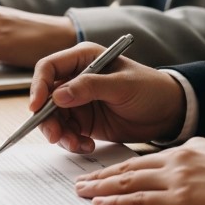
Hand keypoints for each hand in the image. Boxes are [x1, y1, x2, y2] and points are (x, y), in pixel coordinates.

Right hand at [31, 42, 185, 153]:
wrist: (168, 112)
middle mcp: (76, 79)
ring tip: (78, 144)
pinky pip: (67, 133)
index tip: (37, 107)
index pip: (49, 68)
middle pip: (45, 97)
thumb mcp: (123, 85)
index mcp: (83, 59)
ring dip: (60, 134)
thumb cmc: (150, 89)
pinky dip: (72, 142)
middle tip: (55, 136)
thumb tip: (58, 95)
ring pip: (53, 118)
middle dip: (47, 118)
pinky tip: (88, 145)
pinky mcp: (84, 121)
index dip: (39, 86)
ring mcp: (78, 101)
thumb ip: (90, 87)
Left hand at [75, 137, 204, 204]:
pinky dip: (115, 203)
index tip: (106, 170)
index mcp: (188, 149)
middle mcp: (177, 160)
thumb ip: (199, 157)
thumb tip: (188, 164)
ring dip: (101, 187)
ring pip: (127, 183)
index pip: (146, 159)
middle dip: (103, 174)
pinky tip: (99, 204)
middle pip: (129, 168)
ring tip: (81, 190)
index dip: (122, 166)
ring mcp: (176, 180)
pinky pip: (138, 202)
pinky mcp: (178, 202)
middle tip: (82, 179)